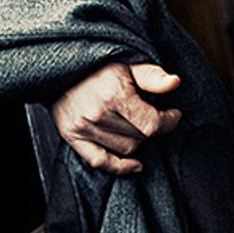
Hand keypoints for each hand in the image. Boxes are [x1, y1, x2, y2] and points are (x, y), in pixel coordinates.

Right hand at [50, 61, 183, 174]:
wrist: (58, 69)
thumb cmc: (96, 67)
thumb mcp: (127, 65)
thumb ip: (152, 76)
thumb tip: (174, 83)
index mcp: (115, 94)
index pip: (152, 123)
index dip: (168, 121)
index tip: (173, 115)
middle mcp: (98, 113)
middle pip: (140, 137)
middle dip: (151, 128)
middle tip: (150, 116)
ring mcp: (84, 127)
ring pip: (125, 149)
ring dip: (137, 141)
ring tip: (136, 126)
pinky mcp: (72, 136)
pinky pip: (100, 161)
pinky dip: (120, 167)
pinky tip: (135, 164)